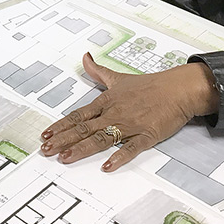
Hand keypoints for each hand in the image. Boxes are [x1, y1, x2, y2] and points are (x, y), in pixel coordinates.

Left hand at [39, 53, 218, 171]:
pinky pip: (131, 148)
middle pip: (84, 128)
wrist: (178, 89)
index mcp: (106, 101)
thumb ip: (99, 71)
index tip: (46, 134)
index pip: (78, 115)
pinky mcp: (146, 135)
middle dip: (63, 139)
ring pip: (101, 138)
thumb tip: (85, 58)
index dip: (60, 125)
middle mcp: (114, 113)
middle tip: (46, 150)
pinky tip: (107, 165)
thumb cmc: (150, 85)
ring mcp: (129, 124)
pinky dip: (119, 156)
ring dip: (82, 149)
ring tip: (66, 158)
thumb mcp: (119, 77)